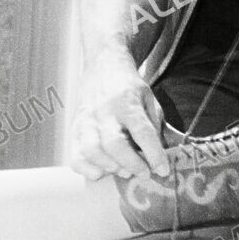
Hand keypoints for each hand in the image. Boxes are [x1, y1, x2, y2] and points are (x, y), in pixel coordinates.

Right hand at [69, 52, 169, 180]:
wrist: (102, 67)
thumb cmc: (129, 89)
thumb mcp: (149, 100)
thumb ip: (155, 128)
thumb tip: (163, 158)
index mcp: (127, 102)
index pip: (142, 131)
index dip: (154, 154)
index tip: (163, 170)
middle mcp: (104, 112)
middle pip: (114, 144)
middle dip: (131, 163)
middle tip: (143, 172)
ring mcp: (87, 121)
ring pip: (92, 151)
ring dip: (110, 167)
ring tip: (124, 170)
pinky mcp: (76, 129)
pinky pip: (75, 156)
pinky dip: (87, 169)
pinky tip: (102, 171)